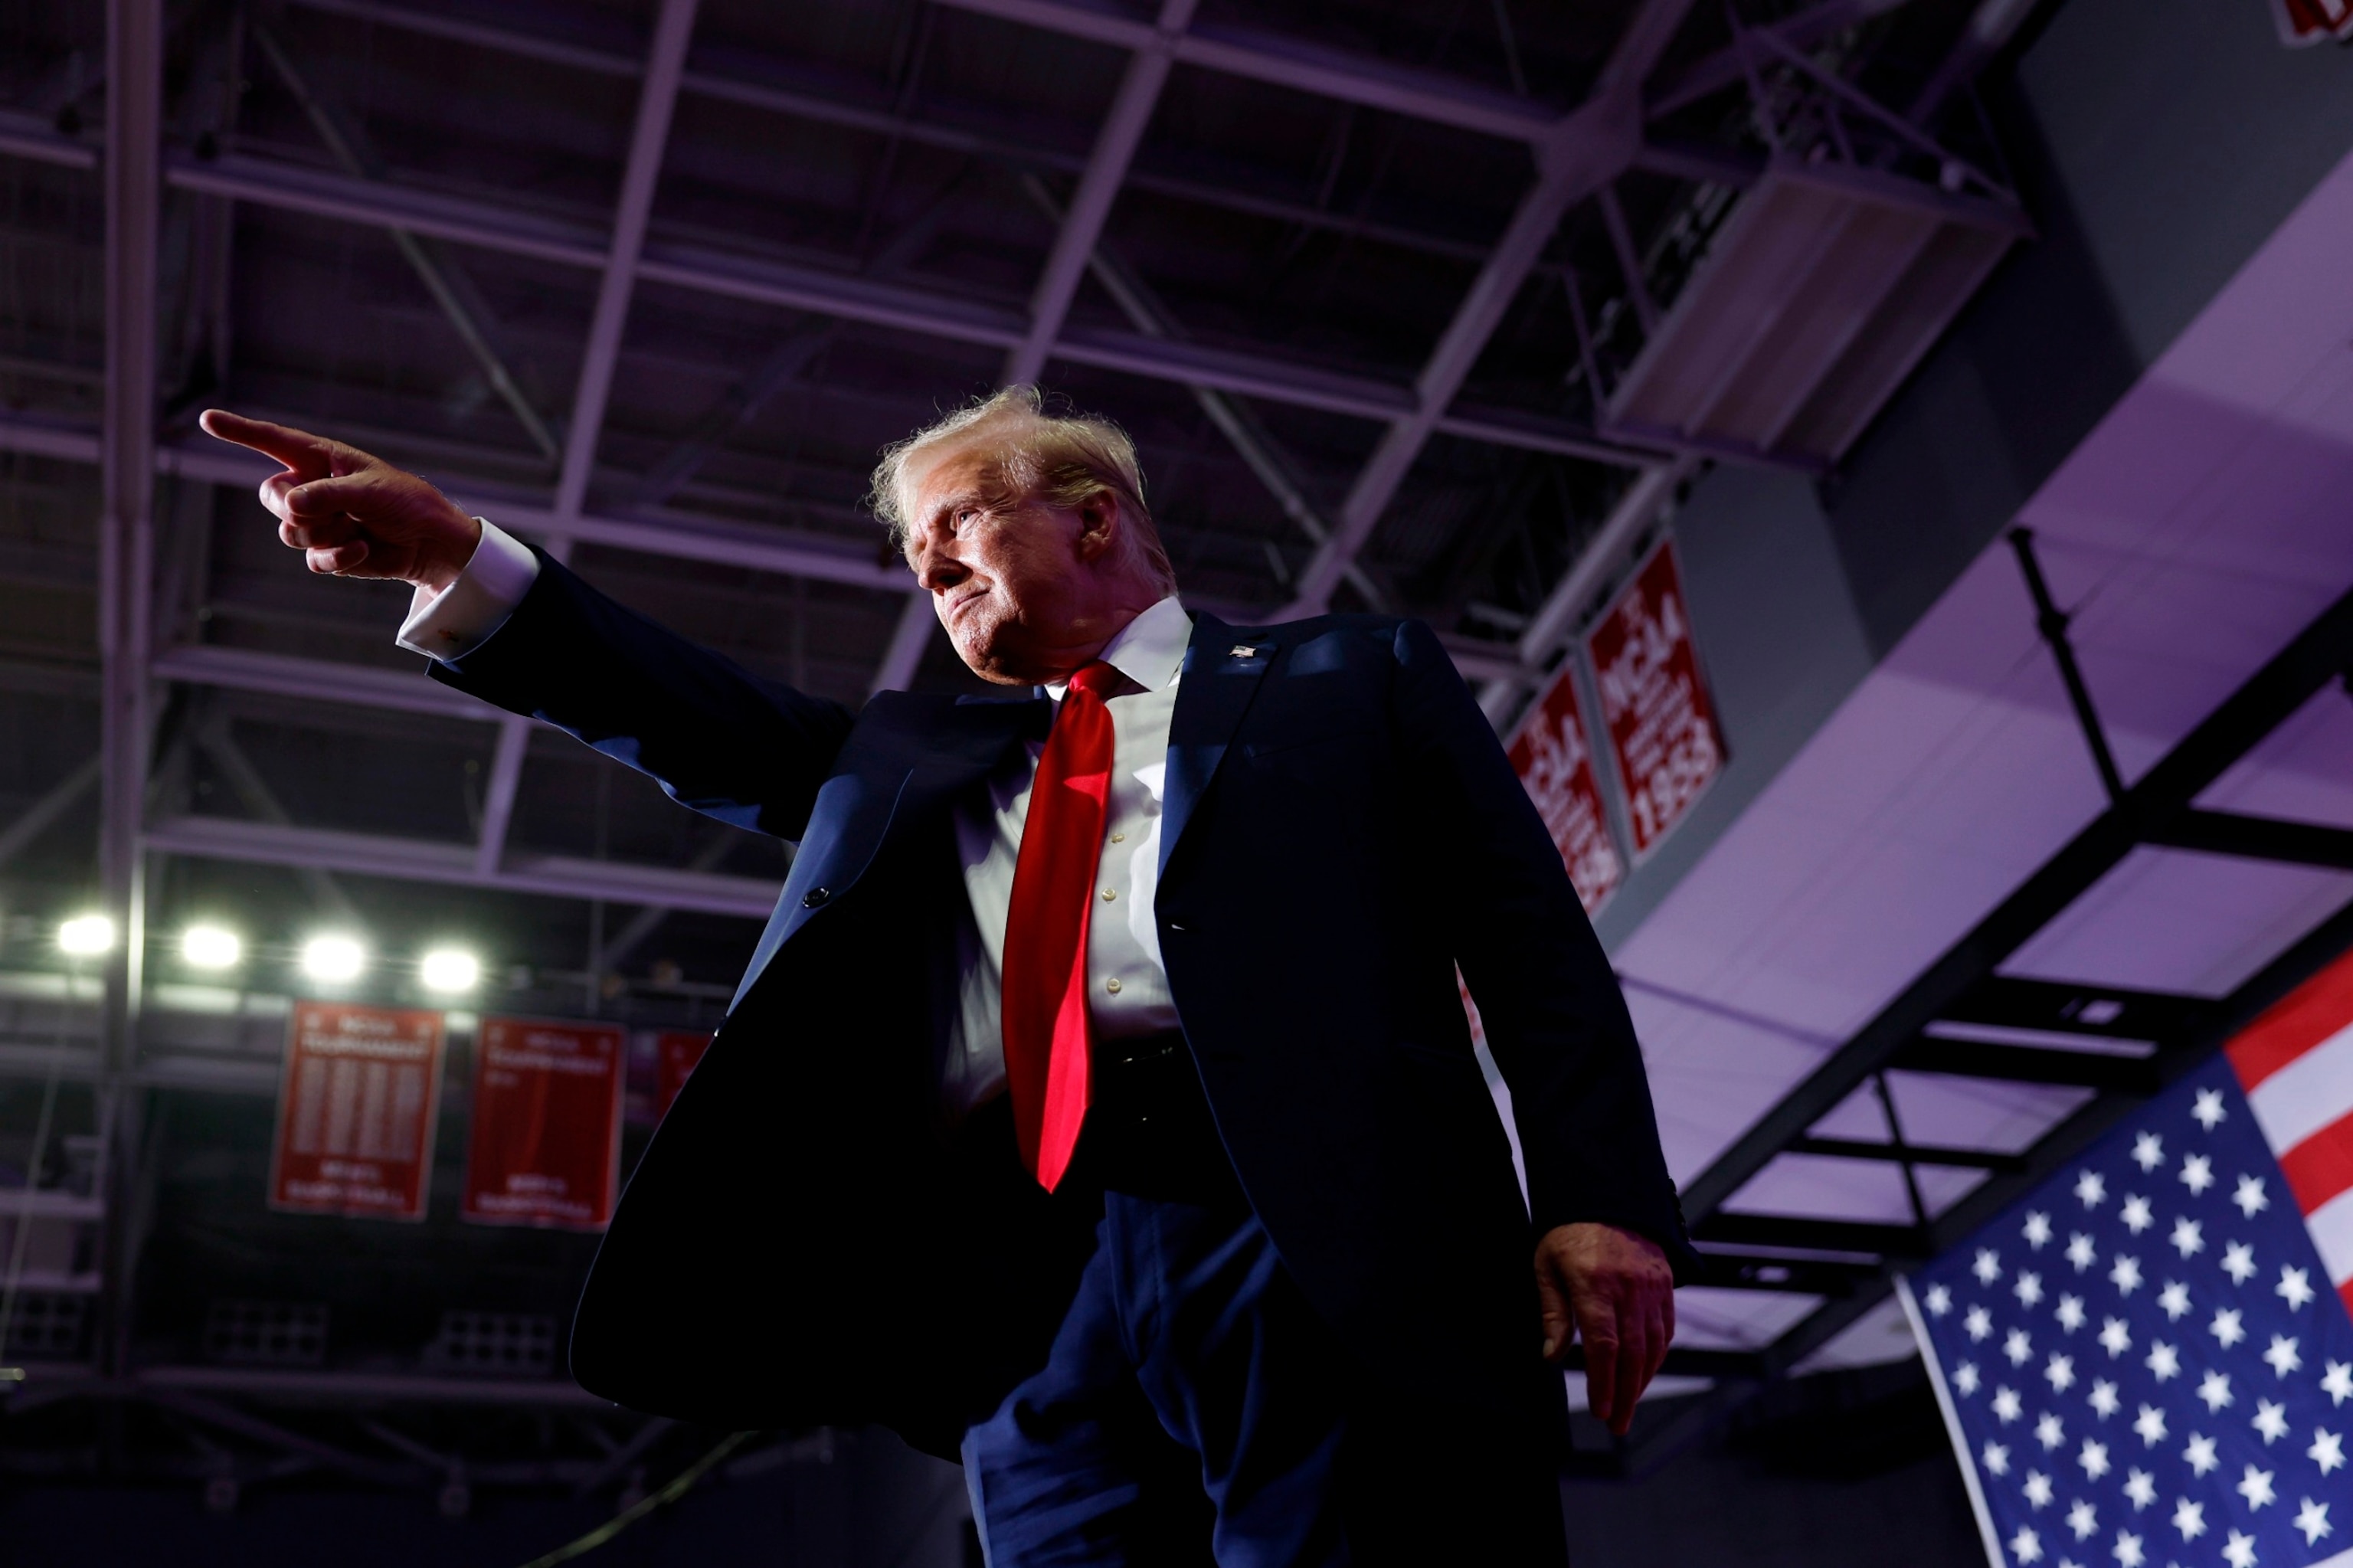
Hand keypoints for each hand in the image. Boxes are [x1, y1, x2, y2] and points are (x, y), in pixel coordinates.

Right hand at [199, 409, 481, 591]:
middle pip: (271, 496)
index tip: (207, 419)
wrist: (428, 542)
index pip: (271, 441)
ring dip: (322, 533)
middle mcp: (310, 487)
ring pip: (289, 531)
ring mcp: (316, 520)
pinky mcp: (326, 550)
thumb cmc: (404, 502)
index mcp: (319, 459)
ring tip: (354, 527)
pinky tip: (361, 548)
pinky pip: (311, 558)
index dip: (239, 431)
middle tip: (331, 510)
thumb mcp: (368, 490)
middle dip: (295, 508)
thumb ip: (327, 494)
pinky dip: (336, 557)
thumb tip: (289, 506)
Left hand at [1535, 1221, 1674, 1436]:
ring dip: (1642, 1380)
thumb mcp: (1546, 1265)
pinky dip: (1657, 1356)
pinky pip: (1666, 1328)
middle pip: (1632, 1353)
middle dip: (1625, 1395)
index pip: (1603, 1345)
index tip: (1600, 1410)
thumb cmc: (1567, 1231)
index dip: (1603, 1382)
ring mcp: (1652, 1286)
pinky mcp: (1665, 1284)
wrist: (1606, 1193)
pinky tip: (1644, 1372)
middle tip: (1617, 1424)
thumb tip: (1551, 1357)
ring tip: (1628, 1406)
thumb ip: (1553, 1313)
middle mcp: (1629, 1287)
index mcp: (1595, 1283)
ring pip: (1654, 1345)